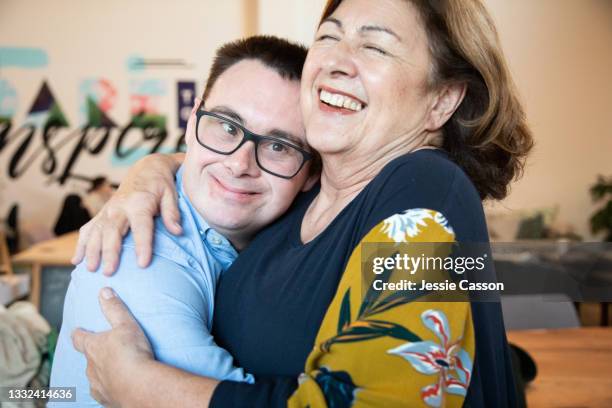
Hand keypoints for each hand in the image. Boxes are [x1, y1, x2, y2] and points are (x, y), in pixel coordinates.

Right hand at [72, 153, 183, 274]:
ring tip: (91, 269)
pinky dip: (81, 244)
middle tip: (108, 272)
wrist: (145, 170)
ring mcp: (108, 210)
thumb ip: (172, 213)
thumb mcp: (171, 195)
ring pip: (96, 232)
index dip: (142, 245)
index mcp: (139, 203)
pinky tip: (77, 260)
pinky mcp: (101, 214)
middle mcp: (119, 207)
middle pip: (113, 231)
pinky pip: (88, 229)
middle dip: (109, 252)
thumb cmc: (161, 186)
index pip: (141, 227)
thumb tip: (177, 232)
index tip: (143, 264)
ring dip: (91, 251)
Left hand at [72, 288, 153, 406]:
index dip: (78, 334)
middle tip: (104, 352)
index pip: (79, 339)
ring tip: (114, 371)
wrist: (140, 386)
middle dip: (94, 356)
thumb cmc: (132, 353)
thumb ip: (114, 308)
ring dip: (102, 373)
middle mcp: (91, 367)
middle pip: (88, 360)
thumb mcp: (126, 324)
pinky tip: (118, 387)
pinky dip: (110, 388)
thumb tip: (104, 290)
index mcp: (93, 347)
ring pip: (95, 377)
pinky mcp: (106, 399)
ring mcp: (97, 385)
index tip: (77, 331)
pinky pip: (104, 393)